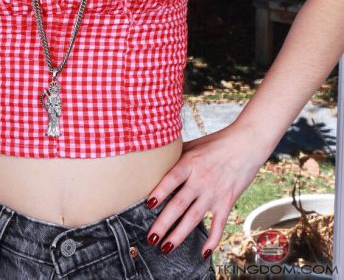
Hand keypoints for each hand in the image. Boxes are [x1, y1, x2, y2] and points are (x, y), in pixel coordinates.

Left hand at [144, 122, 264, 256]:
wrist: (246, 144)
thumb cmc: (217, 142)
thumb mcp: (194, 144)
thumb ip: (177, 155)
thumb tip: (157, 160)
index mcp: (190, 163)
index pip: (172, 179)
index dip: (160, 191)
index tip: (148, 204)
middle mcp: (201, 179)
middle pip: (179, 204)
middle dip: (163, 223)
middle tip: (151, 238)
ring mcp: (214, 193)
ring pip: (194, 218)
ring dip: (179, 235)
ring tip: (166, 248)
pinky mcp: (227, 201)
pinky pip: (219, 224)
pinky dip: (212, 240)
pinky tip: (204, 253)